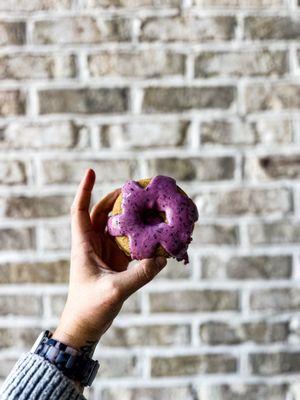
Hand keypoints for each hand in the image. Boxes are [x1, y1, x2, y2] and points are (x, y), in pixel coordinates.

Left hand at [52, 169, 166, 354]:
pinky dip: (139, 234)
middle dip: (117, 198)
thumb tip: (162, 258)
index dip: (84, 189)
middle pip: (102, 212)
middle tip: (137, 187)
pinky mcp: (115, 262)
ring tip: (149, 204)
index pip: (80, 210)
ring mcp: (105, 252)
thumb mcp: (115, 291)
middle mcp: (93, 244)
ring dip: (131, 215)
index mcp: (83, 245)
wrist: (84, 327)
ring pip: (117, 226)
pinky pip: (128, 242)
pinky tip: (154, 231)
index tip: (91, 170)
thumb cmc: (90, 308)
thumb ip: (139, 275)